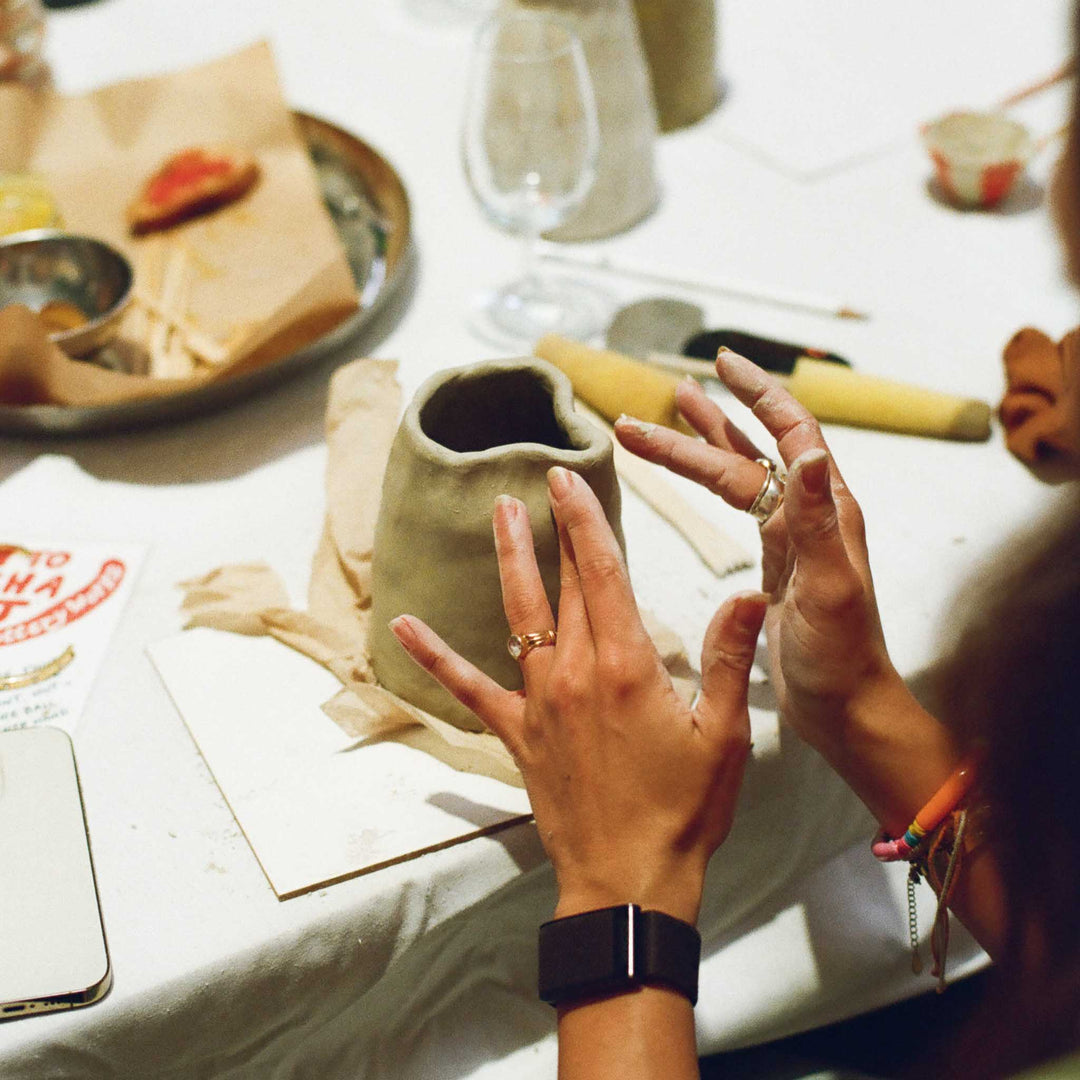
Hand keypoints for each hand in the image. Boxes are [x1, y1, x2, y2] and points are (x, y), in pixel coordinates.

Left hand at [389, 465, 765, 924]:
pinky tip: (403, 626)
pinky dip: (435, 656)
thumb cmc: (683, 811)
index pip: (602, 572)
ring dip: (511, 561)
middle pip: (563, 584)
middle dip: (555, 528)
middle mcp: (576, 673)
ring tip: (501, 516)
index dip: (585, 520)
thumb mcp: (723, 734)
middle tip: (541, 480)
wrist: (628, 881)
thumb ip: (726, 658)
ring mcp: (540, 702)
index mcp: (628, 665)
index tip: (570, 479)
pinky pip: (469, 688)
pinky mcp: (518, 734)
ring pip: (519, 615)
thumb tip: (747, 595)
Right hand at [613, 349, 898, 768]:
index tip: (721, 363)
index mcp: (825, 511)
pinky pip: (737, 508)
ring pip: (739, 475)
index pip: (791, 432)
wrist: (845, 708)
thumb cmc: (842, 656)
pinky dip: (710, 485)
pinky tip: (695, 476)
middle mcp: (807, 514)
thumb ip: (816, 520)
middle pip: (748, 453)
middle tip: (652, 403)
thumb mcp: (831, 587)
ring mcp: (789, 537)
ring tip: (668, 412)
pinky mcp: (773, 563)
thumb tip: (806, 451)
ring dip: (704, 445)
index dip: (757, 394)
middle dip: (702, 426)